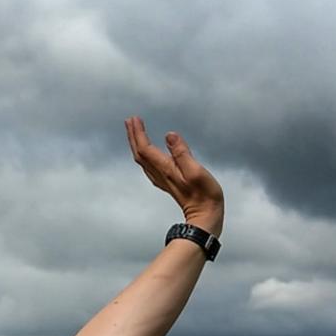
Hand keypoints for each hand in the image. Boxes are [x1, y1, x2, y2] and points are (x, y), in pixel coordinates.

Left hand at [125, 117, 223, 236]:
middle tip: (129, 120)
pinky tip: (146, 152)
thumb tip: (169, 135)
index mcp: (165, 169)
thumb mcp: (196, 171)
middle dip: (133, 136)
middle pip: (140, 153)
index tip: (135, 119)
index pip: (145, 148)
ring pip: (142, 159)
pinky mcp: (167, 182)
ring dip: (136, 144)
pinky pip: (148, 165)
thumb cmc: (205, 195)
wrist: (206, 217)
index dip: (139, 133)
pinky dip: (144, 153)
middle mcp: (160, 174)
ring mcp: (162, 180)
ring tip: (134, 131)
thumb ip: (182, 153)